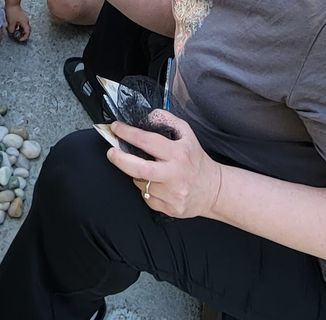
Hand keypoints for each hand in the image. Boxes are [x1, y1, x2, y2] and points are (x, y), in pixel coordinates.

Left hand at [4, 4, 30, 42]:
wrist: (12, 3)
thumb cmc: (12, 12)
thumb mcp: (11, 23)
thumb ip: (12, 30)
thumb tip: (12, 32)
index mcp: (25, 23)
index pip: (27, 32)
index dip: (24, 37)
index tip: (20, 40)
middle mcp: (26, 21)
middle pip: (27, 30)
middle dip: (23, 35)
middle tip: (19, 38)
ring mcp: (23, 18)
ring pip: (23, 27)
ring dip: (20, 31)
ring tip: (15, 33)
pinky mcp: (21, 16)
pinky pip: (21, 24)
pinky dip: (18, 27)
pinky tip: (13, 27)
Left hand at [106, 111, 223, 219]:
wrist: (214, 190)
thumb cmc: (196, 160)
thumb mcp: (187, 134)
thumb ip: (167, 120)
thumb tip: (147, 116)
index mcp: (178, 154)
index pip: (147, 141)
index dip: (128, 133)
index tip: (116, 128)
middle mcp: (175, 175)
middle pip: (139, 169)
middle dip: (120, 159)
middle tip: (111, 152)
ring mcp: (172, 194)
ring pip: (141, 184)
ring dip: (137, 176)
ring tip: (147, 171)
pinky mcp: (170, 209)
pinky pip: (147, 198)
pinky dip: (146, 190)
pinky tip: (156, 185)